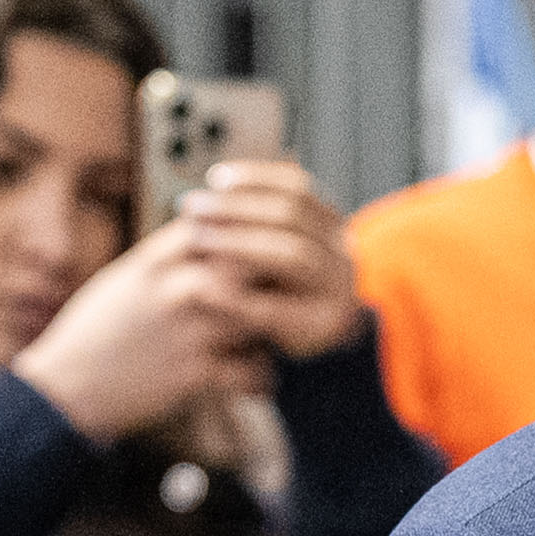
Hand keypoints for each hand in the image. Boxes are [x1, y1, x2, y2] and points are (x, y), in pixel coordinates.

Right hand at [8, 213, 271, 439]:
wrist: (67, 386)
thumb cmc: (99, 329)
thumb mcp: (126, 278)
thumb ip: (168, 254)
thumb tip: (211, 227)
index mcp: (153, 262)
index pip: (218, 226)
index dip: (248, 236)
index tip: (263, 253)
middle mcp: (172, 290)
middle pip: (247, 266)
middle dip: (271, 280)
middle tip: (283, 297)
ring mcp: (186, 331)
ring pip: (258, 316)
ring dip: (271, 330)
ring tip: (272, 339)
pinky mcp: (193, 374)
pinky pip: (251, 369)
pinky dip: (258, 377)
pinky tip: (253, 378)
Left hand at [174, 157, 362, 360]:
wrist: (302, 357)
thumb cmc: (273, 294)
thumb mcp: (269, 250)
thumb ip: (253, 220)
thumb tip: (215, 181)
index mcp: (332, 228)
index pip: (298, 189)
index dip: (256, 179)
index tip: (214, 178)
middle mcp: (343, 254)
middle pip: (292, 217)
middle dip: (236, 208)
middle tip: (191, 206)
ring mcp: (340, 290)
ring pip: (291, 255)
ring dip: (238, 242)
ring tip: (194, 238)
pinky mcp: (324, 327)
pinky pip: (280, 307)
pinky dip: (241, 297)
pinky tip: (206, 288)